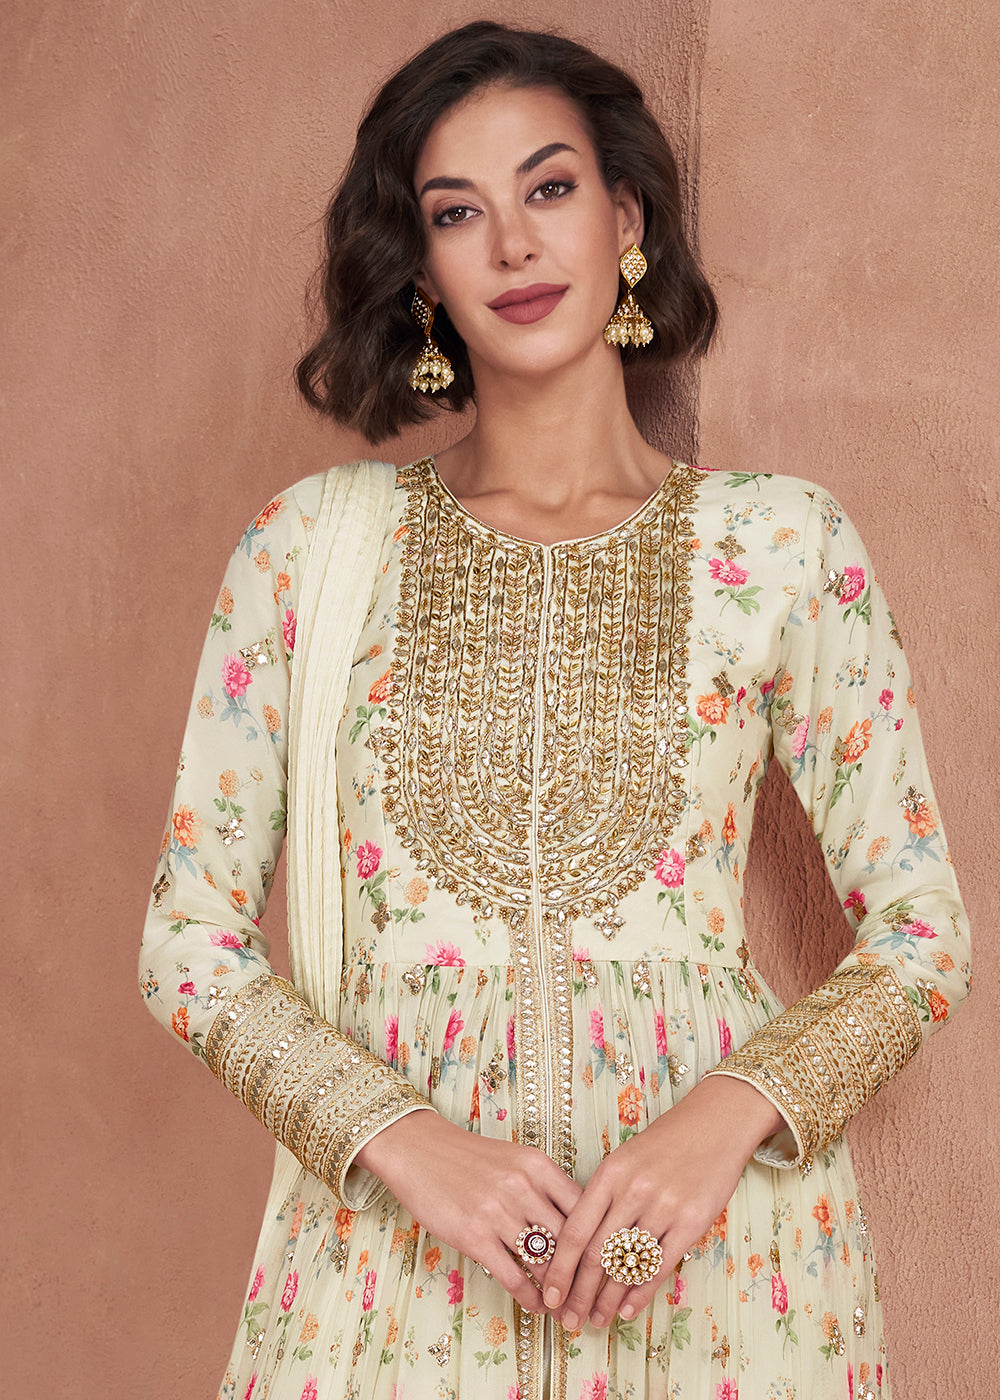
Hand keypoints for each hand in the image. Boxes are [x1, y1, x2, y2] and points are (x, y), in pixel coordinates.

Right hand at [355, 1110, 582, 1313]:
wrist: (419, 1150)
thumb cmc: (469, 1158)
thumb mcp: (515, 1160)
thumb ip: (545, 1187)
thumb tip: (577, 1224)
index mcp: (539, 1166)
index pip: (585, 1209)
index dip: (599, 1240)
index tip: (608, 1262)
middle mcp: (523, 1188)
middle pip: (570, 1241)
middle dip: (586, 1275)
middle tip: (595, 1297)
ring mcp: (499, 1213)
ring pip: (545, 1264)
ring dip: (561, 1293)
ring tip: (571, 1310)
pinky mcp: (474, 1236)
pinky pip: (513, 1277)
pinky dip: (530, 1298)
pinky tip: (537, 1306)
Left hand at [542, 1076, 784, 1329]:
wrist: (715, 1123)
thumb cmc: (665, 1144)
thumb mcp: (624, 1160)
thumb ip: (603, 1197)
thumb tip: (580, 1245)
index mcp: (609, 1174)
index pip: (575, 1230)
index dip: (560, 1268)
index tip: (549, 1295)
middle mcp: (632, 1192)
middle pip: (596, 1254)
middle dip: (578, 1293)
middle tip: (567, 1320)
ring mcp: (663, 1207)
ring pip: (626, 1265)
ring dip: (607, 1299)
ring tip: (595, 1320)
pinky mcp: (691, 1222)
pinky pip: (659, 1266)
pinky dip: (640, 1293)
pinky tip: (627, 1310)